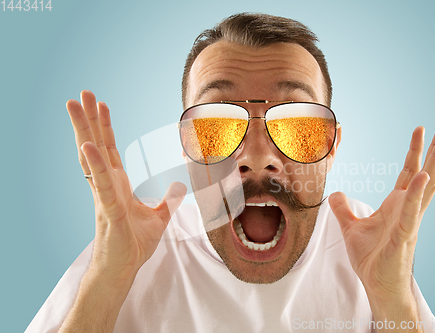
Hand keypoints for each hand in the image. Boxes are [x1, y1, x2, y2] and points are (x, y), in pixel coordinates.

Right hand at [67, 90, 185, 282]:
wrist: (123, 268)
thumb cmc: (134, 244)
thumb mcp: (159, 217)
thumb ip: (169, 200)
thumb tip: (180, 186)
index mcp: (118, 184)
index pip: (111, 149)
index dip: (106, 127)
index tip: (102, 105)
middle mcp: (108, 185)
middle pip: (97, 145)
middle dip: (90, 119)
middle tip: (82, 93)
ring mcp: (105, 195)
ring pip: (93, 157)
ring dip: (84, 130)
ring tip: (74, 106)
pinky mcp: (108, 209)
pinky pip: (100, 183)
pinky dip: (94, 164)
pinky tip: (87, 145)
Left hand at [329, 118, 434, 305]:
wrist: (376, 283)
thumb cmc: (370, 258)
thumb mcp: (350, 227)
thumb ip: (343, 209)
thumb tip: (335, 194)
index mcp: (397, 204)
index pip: (408, 170)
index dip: (415, 150)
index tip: (420, 128)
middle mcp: (407, 207)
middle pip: (425, 170)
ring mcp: (409, 219)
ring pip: (426, 184)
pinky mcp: (405, 235)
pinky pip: (412, 210)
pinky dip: (416, 192)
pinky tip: (423, 174)